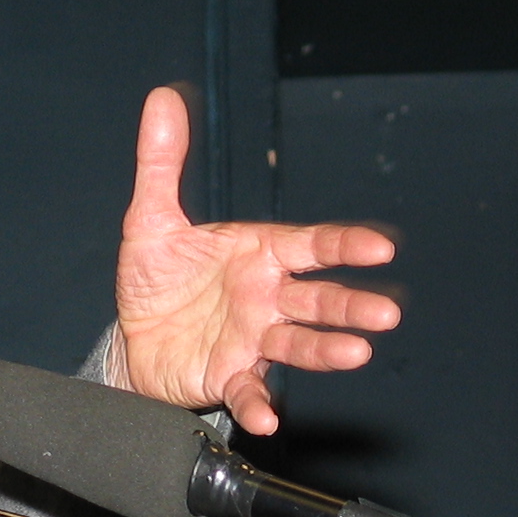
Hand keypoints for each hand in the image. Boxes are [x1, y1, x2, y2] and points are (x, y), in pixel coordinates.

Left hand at [115, 87, 399, 435]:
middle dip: (351, 305)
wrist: (132, 339)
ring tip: (357, 353)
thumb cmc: (157, 280)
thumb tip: (161, 99)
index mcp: (259, 254)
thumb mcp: (151, 218)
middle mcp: (267, 298)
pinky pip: (249, 390)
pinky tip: (267, 417)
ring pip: (299, 344)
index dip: (346, 245)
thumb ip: (161, 162)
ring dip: (327, 350)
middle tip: (385, 313)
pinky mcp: (229, 375)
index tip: (381, 247)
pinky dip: (258, 403)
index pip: (312, 245)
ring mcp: (253, 339)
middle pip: (319, 299)